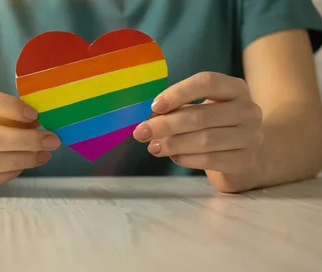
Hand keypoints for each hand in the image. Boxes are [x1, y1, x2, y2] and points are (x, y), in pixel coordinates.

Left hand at [133, 72, 263, 191]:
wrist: (242, 159)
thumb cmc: (214, 128)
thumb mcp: (201, 111)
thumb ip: (179, 110)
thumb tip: (149, 119)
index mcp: (235, 88)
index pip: (207, 82)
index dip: (178, 92)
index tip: (154, 106)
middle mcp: (248, 110)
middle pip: (201, 115)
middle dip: (166, 124)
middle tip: (141, 132)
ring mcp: (251, 136)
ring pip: (205, 139)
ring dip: (173, 143)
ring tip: (153, 147)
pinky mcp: (245, 161)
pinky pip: (210, 159)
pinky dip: (187, 159)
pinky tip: (174, 157)